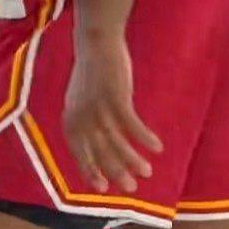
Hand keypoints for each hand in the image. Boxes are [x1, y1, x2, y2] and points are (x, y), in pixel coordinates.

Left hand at [63, 36, 162, 193]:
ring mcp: (98, 108)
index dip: (91, 172)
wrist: (97, 41)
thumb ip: (86, 119)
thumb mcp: (82, 98)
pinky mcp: (116, 98)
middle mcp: (82, 118)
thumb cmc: (92, 70)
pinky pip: (132, 126)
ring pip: (117, 143)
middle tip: (131, 188)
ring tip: (148, 171)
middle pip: (100, 153)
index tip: (104, 188)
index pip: (80, 154)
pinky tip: (157, 147)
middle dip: (116, 172)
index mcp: (71, 119)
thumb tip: (97, 140)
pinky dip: (144, 138)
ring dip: (133, 160)